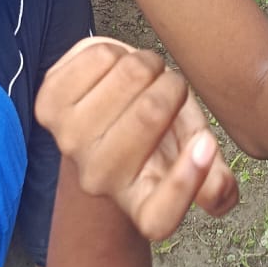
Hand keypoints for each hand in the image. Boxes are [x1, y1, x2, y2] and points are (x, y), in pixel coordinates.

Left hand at [36, 37, 238, 239]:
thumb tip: (220, 190)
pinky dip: (113, 51)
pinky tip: (111, 67)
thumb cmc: (155, 130)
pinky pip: (97, 58)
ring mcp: (69, 144)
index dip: (185, 181)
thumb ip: (214, 178)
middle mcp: (100, 181)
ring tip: (141, 75)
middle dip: (171, 84)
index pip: (159, 216)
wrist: (104, 111)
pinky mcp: (47, 105)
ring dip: (144, 63)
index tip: (206, 143)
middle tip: (169, 83)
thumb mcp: (190, 149)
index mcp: (140, 202)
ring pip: (126, 78)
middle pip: (149, 117)